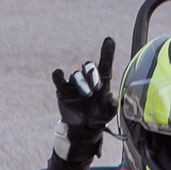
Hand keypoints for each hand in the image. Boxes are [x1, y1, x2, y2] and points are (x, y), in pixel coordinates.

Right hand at [51, 35, 117, 156]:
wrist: (84, 129)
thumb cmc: (99, 117)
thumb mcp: (108, 113)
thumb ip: (111, 105)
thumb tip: (112, 97)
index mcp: (102, 81)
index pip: (105, 64)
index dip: (107, 51)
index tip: (109, 40)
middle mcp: (88, 79)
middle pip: (89, 67)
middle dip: (93, 74)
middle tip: (97, 87)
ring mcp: (75, 84)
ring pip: (77, 75)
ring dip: (82, 83)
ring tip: (87, 94)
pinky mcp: (63, 91)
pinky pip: (59, 80)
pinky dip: (57, 75)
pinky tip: (58, 72)